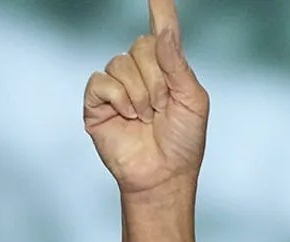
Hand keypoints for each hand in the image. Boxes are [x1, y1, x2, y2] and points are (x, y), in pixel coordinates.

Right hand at [83, 0, 208, 195]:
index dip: (160, 10)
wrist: (164, 175)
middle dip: (157, 79)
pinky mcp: (97, 101)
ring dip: (140, 94)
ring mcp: (117, 85)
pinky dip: (119, 99)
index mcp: (168, 69)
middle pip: (141, 45)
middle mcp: (141, 71)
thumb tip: (164, 32)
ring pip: (121, 63)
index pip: (162, 32)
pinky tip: (128, 117)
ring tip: (146, 117)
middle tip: (162, 107)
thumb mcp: (192, 101)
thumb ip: (178, 65)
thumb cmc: (183, 142)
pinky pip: (102, 81)